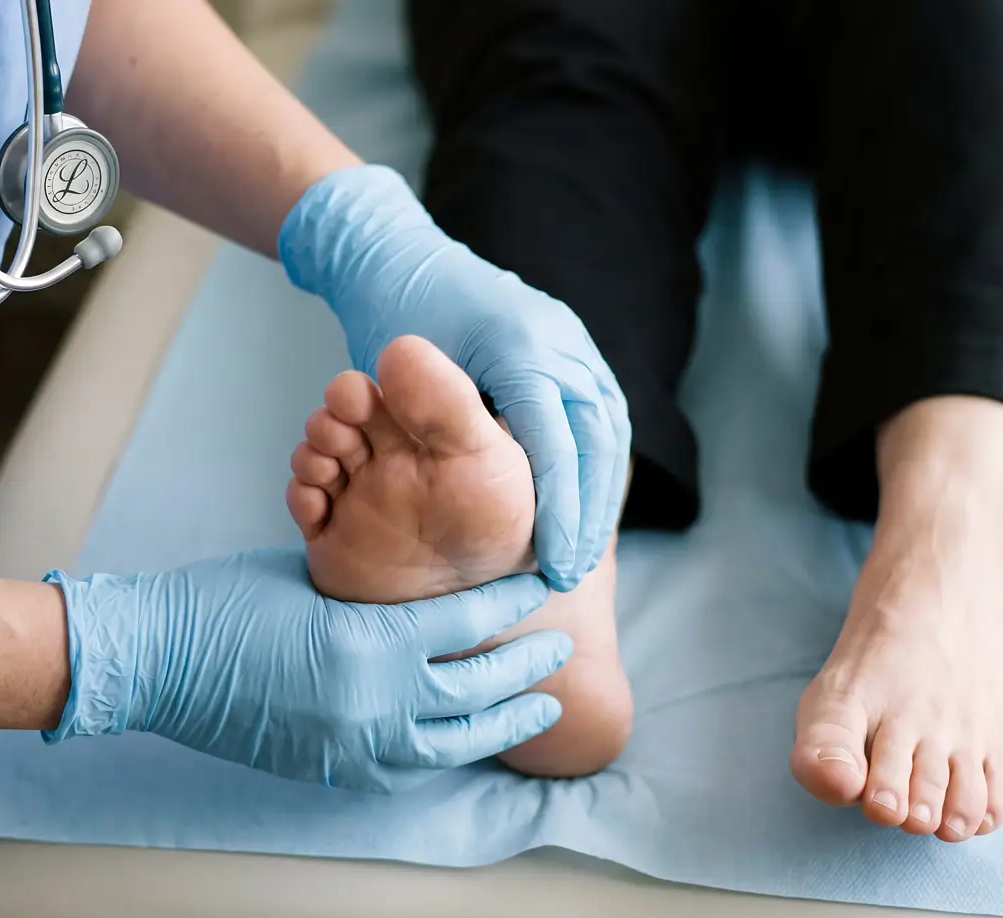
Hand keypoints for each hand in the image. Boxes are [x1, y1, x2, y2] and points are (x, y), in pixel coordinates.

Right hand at [43, 548, 568, 791]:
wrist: (157, 663)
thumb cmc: (225, 602)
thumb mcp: (315, 578)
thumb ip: (378, 597)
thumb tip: (431, 603)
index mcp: (370, 643)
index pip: (467, 622)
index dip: (510, 601)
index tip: (541, 584)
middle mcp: (374, 705)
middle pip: (478, 692)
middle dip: (526, 669)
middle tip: (559, 648)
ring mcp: (354, 747)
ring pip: (455, 742)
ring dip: (502, 723)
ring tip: (539, 707)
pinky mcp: (333, 771)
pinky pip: (410, 768)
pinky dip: (445, 751)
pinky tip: (465, 737)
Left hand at [278, 166, 630, 590]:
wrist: (403, 261)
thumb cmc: (393, 326)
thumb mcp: (406, 379)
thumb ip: (443, 424)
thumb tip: (486, 495)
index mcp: (522, 348)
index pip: (554, 444)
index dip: (559, 511)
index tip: (553, 565)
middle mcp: (561, 341)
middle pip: (597, 442)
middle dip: (589, 514)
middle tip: (571, 572)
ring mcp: (574, 342)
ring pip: (610, 431)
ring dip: (600, 496)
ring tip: (580, 552)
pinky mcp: (574, 351)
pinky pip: (603, 416)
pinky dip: (596, 468)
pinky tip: (582, 511)